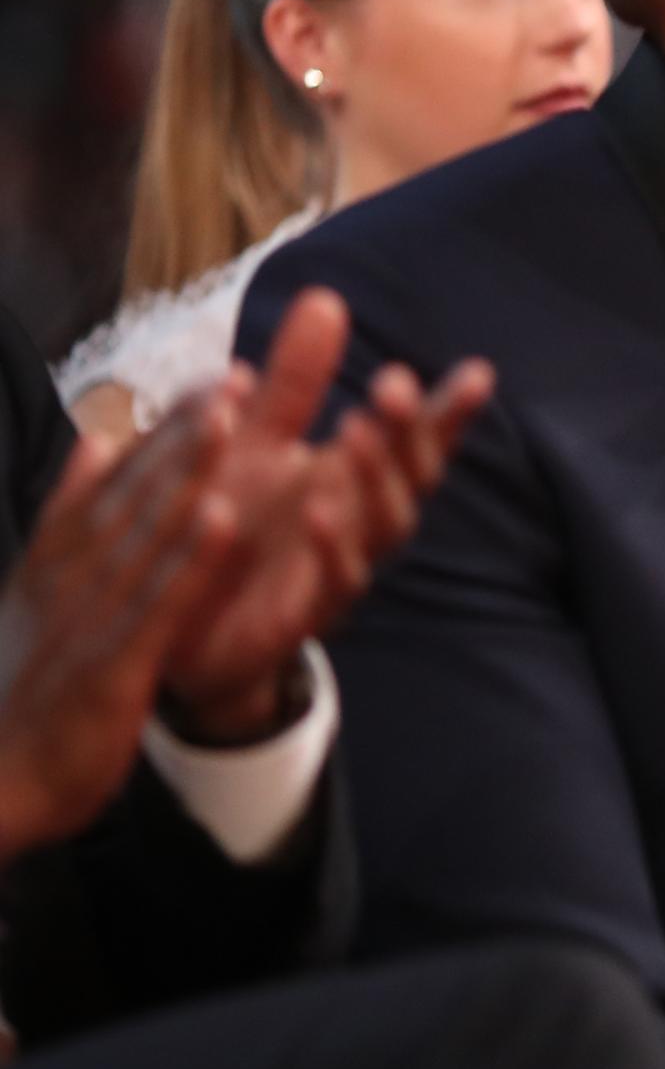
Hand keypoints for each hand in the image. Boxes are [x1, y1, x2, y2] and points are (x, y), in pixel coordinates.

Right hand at [0, 390, 241, 865]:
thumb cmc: (25, 692)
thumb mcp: (42, 593)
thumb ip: (71, 519)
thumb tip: (98, 442)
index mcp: (58, 564)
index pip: (115, 484)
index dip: (165, 430)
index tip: (214, 379)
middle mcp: (72, 581)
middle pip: (133, 494)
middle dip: (184, 433)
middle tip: (235, 376)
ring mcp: (90, 619)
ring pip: (146, 534)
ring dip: (187, 473)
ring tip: (229, 418)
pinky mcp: (111, 666)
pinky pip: (157, 605)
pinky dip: (188, 561)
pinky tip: (223, 520)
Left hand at [156, 289, 492, 742]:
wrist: (185, 625)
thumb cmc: (230, 524)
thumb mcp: (253, 439)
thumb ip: (293, 380)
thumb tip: (327, 299)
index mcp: (354, 475)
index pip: (416, 438)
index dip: (449, 411)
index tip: (479, 373)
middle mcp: (362, 519)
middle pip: (411, 476)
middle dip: (411, 433)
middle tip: (397, 385)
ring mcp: (342, 566)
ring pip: (383, 524)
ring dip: (376, 478)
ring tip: (358, 431)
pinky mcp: (307, 611)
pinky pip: (334, 579)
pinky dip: (331, 543)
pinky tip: (318, 505)